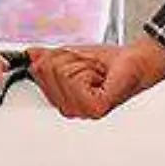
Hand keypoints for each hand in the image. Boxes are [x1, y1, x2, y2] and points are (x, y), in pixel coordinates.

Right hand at [28, 35, 164, 119]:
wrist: (136, 63)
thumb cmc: (109, 63)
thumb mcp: (72, 56)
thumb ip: (48, 57)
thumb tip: (29, 54)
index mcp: (61, 99)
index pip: (38, 72)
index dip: (54, 59)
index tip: (72, 61)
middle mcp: (69, 109)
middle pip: (48, 71)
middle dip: (68, 60)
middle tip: (88, 66)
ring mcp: (81, 111)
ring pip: (61, 73)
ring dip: (81, 65)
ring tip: (96, 72)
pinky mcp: (94, 108)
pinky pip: (75, 79)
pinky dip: (89, 70)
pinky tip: (100, 78)